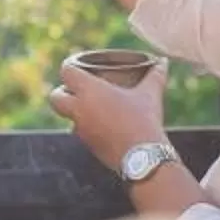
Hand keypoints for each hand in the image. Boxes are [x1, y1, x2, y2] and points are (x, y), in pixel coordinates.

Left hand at [48, 57, 168, 170]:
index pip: (66, 72)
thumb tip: (163, 62)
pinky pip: (81, 133)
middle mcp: (80, 110)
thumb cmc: (144, 120)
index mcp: (89, 91)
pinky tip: (104, 125)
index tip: (78, 65)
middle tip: (78, 89)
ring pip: (68, 118)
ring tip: (94, 107)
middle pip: (55, 98)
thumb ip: (155, 75)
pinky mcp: (89, 146)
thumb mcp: (150, 94)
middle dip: (62, 92)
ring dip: (75, 112)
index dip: (70, 66)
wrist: (143, 157)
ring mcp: (82, 131)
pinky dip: (87, 127)